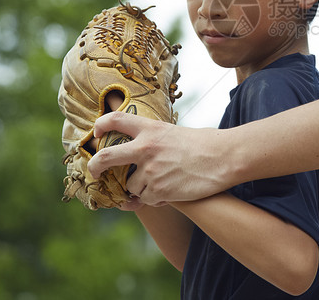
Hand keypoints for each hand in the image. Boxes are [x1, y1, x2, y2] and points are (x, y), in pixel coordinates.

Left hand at [87, 111, 231, 205]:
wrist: (224, 158)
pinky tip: (171, 191)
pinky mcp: (158, 190)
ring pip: (130, 186)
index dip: (101, 125)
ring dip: (141, 188)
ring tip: (163, 182)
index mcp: (150, 129)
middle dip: (95, 167)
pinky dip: (155, 199)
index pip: (116, 120)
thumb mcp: (174, 133)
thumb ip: (153, 141)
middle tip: (95, 173)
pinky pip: (146, 199)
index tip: (96, 132)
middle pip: (105, 157)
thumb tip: (137, 154)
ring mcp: (150, 171)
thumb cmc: (205, 144)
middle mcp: (145, 148)